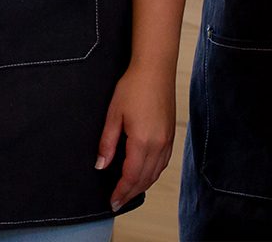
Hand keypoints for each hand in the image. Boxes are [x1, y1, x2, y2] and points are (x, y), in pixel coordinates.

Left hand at [96, 63, 174, 211]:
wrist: (155, 69)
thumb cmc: (133, 87)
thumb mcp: (114, 114)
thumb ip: (107, 143)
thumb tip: (101, 165)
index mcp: (143, 141)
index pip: (131, 176)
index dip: (120, 191)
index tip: (111, 201)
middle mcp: (159, 145)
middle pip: (144, 179)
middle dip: (130, 193)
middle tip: (117, 202)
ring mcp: (167, 141)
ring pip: (155, 173)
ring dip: (142, 186)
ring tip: (129, 193)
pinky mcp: (170, 135)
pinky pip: (163, 163)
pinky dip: (152, 174)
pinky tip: (144, 175)